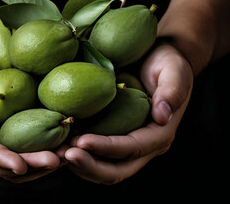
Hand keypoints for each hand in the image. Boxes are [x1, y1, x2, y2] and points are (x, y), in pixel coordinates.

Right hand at [0, 44, 63, 182]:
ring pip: (19, 163)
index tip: (21, 166)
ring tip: (67, 155)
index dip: (2, 160)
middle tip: (56, 160)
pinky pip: (28, 149)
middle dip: (31, 165)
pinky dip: (46, 151)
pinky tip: (65, 145)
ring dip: (42, 164)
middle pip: (4, 165)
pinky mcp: (12, 133)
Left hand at [61, 44, 192, 183]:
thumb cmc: (166, 62)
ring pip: (102, 169)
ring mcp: (126, 146)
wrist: (155, 59)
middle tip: (63, 155)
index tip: (81, 141)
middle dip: (89, 166)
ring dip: (79, 165)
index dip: (107, 148)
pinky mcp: (112, 139)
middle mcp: (144, 147)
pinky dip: (76, 154)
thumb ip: (172, 91)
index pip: (133, 149)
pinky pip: (94, 156)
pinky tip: (57, 145)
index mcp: (160, 134)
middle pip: (116, 170)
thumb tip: (162, 116)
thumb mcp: (175, 70)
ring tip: (55, 153)